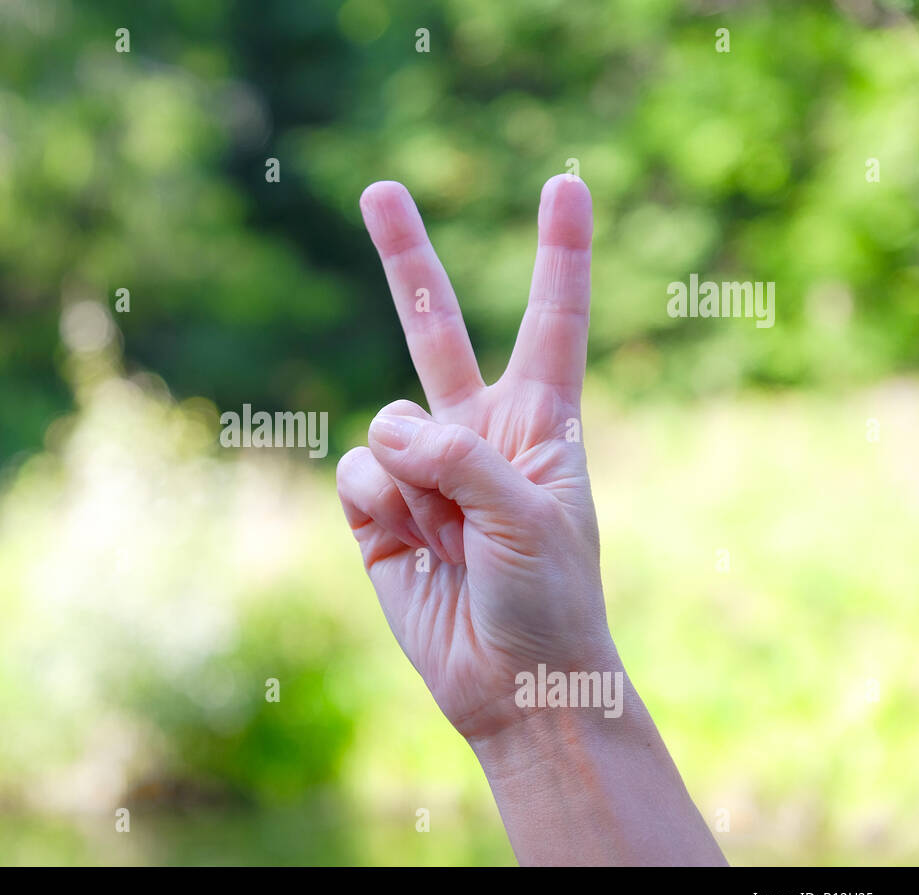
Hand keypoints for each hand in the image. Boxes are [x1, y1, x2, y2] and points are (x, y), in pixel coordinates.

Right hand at [337, 174, 615, 741]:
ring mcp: (421, 471)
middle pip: (434, 328)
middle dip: (405, 258)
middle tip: (378, 188)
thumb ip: (462, 455)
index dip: (557, 253)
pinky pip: (355, 472)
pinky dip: (378, 502)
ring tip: (448, 535)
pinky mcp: (376, 511)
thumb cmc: (548, 599)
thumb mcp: (529, 517)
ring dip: (412, 478)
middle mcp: (475, 434)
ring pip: (385, 424)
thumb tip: (385, 433)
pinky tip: (408, 542)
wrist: (511, 686)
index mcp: (539, 423)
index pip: (551, 321)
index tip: (563, 184)